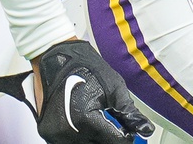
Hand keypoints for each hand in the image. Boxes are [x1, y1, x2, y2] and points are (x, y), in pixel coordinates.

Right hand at [30, 39, 153, 142]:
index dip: (126, 137)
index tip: (129, 132)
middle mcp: (67, 131)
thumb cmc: (85, 67)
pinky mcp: (47, 132)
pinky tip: (86, 124)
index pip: (114, 141)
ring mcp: (54, 133)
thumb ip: (130, 113)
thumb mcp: (114, 88)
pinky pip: (68, 142)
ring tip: (99, 121)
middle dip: (110, 137)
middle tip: (115, 126)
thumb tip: (146, 130)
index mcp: (85, 119)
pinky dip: (80, 136)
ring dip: (95, 138)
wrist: (57, 57)